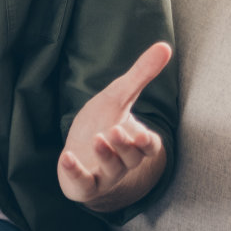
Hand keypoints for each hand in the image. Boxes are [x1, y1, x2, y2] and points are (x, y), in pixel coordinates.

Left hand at [59, 42, 171, 211]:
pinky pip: (83, 184)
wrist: (80, 151)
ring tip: (97, 138)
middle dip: (124, 146)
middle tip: (114, 130)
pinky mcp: (84, 184)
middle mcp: (124, 162)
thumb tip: (165, 46)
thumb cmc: (103, 121)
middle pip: (132, 158)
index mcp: (136, 143)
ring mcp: (104, 175)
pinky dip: (75, 172)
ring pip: (111, 170)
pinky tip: (66, 157)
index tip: (143, 134)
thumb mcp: (120, 95)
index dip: (147, 143)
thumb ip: (142, 74)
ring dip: (106, 155)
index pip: (150, 147)